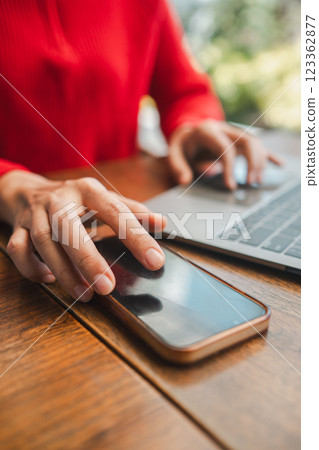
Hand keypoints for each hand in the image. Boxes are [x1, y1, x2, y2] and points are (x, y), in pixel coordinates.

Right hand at [0, 171, 164, 300]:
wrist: (28, 191)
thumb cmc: (74, 200)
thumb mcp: (103, 200)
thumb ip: (132, 212)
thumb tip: (163, 223)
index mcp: (88, 190)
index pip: (115, 212)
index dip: (136, 237)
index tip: (155, 261)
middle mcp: (60, 199)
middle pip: (69, 227)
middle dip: (88, 259)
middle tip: (108, 287)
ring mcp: (35, 214)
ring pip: (43, 241)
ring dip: (63, 271)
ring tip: (84, 294)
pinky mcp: (18, 228)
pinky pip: (18, 250)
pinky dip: (32, 268)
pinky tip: (49, 279)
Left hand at [168, 120, 282, 188]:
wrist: (186, 133)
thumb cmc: (181, 147)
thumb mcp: (174, 155)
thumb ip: (179, 167)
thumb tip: (186, 180)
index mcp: (207, 131)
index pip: (225, 148)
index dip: (229, 168)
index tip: (231, 186)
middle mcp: (224, 128)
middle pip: (247, 141)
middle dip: (253, 162)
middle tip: (251, 184)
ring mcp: (234, 132)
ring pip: (255, 143)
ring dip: (260, 162)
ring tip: (256, 182)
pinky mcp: (239, 138)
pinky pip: (257, 145)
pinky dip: (268, 155)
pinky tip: (279, 164)